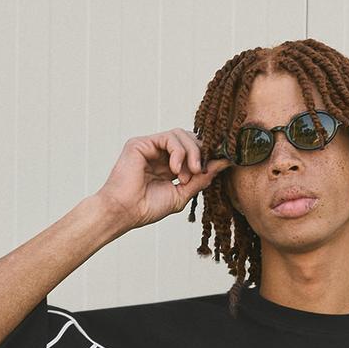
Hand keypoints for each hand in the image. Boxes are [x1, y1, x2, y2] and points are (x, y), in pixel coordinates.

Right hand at [95, 128, 229, 231]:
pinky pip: (168, 137)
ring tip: (186, 175)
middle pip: (189, 137)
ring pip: (180, 134)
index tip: (220, 163)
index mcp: (169, 165)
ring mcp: (150, 146)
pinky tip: (174, 169)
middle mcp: (160, 153)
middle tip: (198, 172)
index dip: (207, 154)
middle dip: (200, 152)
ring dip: (190, 153)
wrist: (125, 212)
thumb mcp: (182, 194)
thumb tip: (223, 163)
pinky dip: (177, 152)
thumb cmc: (147, 208)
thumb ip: (201, 178)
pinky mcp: (141, 143)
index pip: (193, 149)